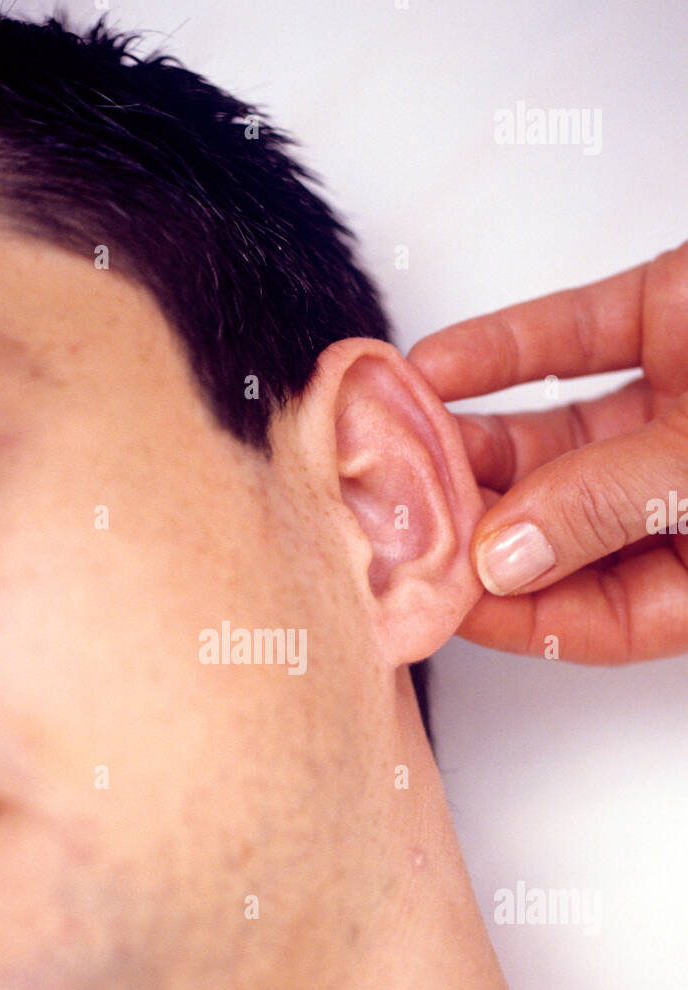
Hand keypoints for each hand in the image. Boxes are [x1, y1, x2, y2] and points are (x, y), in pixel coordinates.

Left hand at [408, 241, 687, 662]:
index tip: (425, 593)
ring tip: (393, 437)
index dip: (505, 610)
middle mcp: (687, 498)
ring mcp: (677, 407)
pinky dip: (503, 349)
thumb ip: (615, 509)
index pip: (592, 617)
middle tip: (387, 512)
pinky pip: (569, 340)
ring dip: (470, 434)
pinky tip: (435, 364)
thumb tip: (504, 554)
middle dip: (469, 518)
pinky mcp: (667, 317)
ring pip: (548, 436)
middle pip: (554, 525)